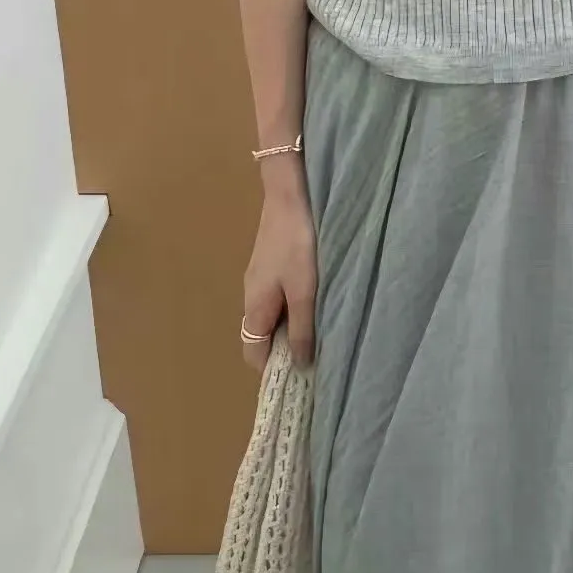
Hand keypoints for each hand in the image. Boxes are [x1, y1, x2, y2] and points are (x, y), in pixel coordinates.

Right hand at [242, 160, 316, 372]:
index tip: (299, 377)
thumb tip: (298, 365)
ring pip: (271, 314)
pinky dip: (293, 305)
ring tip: (320, 328)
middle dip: (283, 348)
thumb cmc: (297, 246)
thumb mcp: (305, 291)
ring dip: (290, 325)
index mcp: (255, 307)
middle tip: (316, 353)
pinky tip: (316, 298)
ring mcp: (260, 276)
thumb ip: (302, 328)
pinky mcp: (272, 260)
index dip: (272, 370)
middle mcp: (252, 295)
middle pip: (261, 335)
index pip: (253, 354)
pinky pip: (278, 295)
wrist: (290, 195)